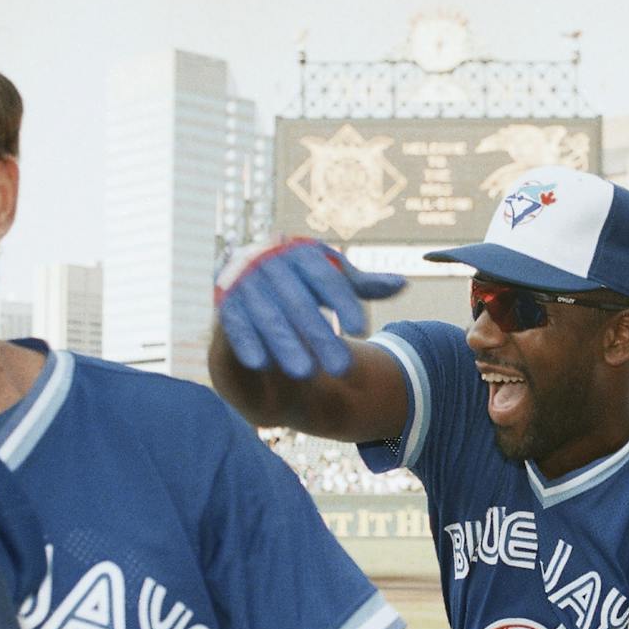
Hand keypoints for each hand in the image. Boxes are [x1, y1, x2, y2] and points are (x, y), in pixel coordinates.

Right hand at [214, 236, 405, 378]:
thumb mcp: (331, 278)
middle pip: (301, 303)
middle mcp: (272, 264)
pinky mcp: (226, 303)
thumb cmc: (301, 280)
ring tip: (306, 373)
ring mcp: (247, 283)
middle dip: (321, 337)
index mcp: (303, 255)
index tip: (362, 329)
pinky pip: (236, 324)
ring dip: (286, 345)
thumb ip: (363, 285)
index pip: (327, 278)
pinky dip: (247, 342)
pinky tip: (261, 364)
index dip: (344, 302)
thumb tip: (403, 283)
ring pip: (269, 317)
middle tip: (343, 368)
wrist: (248, 274)